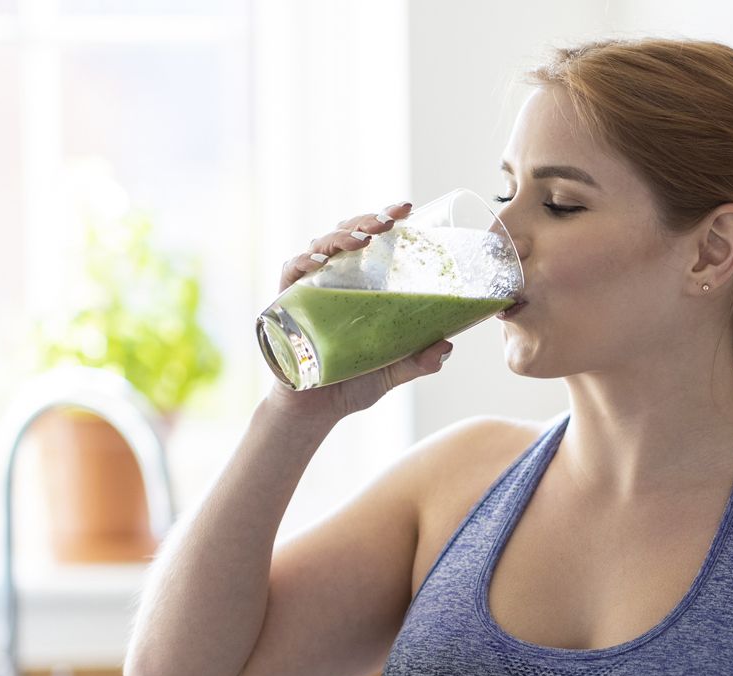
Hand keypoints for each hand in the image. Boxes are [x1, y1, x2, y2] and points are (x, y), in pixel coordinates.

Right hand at [264, 201, 452, 422]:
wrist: (314, 412)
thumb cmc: (350, 384)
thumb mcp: (392, 371)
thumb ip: (417, 360)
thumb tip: (446, 346)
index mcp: (358, 286)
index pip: (371, 242)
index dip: (384, 219)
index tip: (408, 208)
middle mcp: (332, 281)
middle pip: (346, 236)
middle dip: (367, 221)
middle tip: (390, 220)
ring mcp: (308, 290)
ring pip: (320, 247)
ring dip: (341, 236)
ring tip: (364, 237)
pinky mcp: (285, 305)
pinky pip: (291, 273)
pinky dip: (304, 262)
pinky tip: (321, 260)